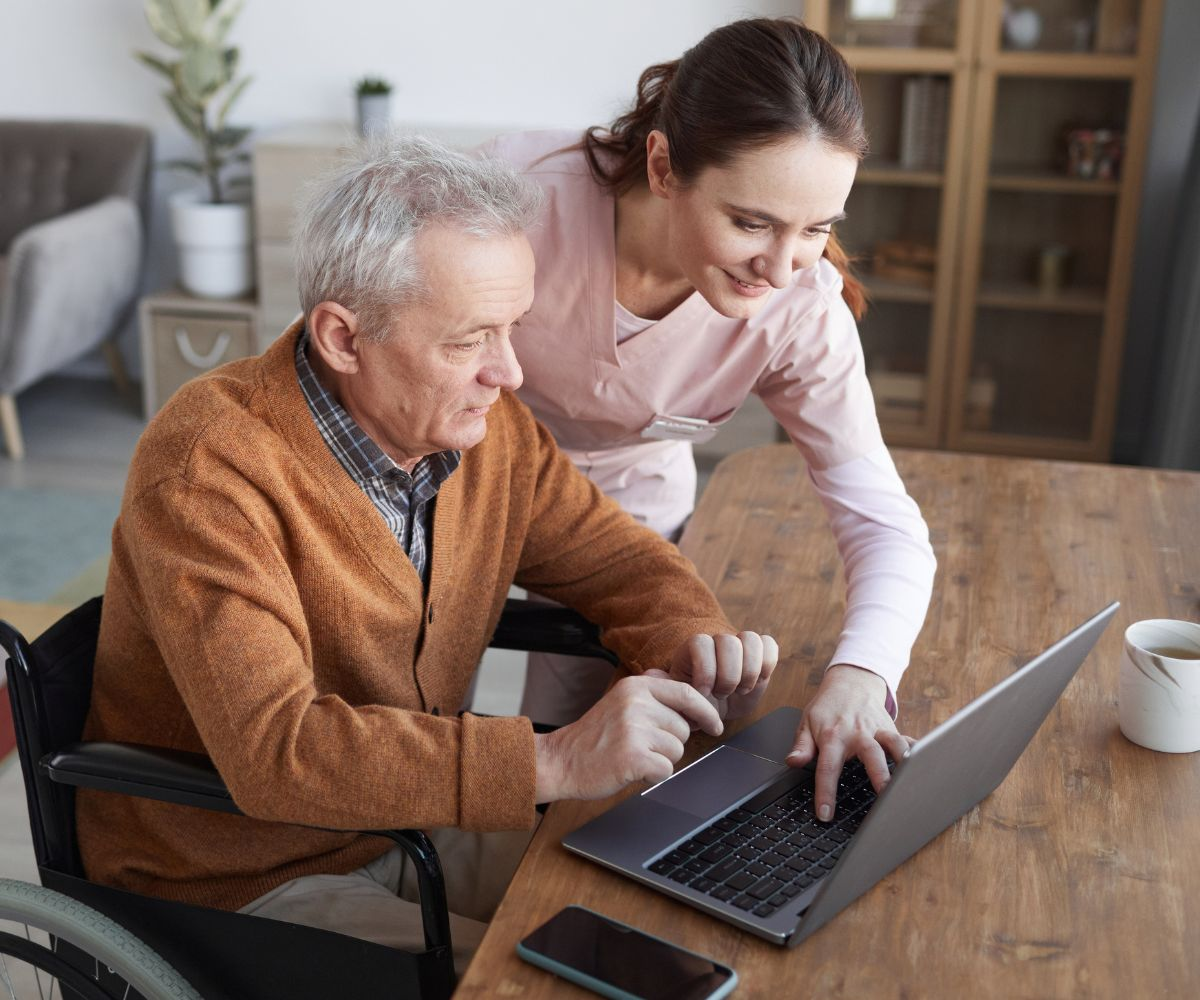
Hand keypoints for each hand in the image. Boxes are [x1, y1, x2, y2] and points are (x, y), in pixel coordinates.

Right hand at [533, 670, 723, 802]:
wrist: (560, 760)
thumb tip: (692, 696)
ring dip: (660, 760)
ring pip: (676, 751)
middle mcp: (635, 703)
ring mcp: (633, 729)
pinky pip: (665, 770)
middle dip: (669, 743)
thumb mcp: (620, 701)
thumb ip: (652, 694)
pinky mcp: (632, 756)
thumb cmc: (594, 736)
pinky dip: (653, 776)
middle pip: (683, 728)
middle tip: (641, 745)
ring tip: (632, 756)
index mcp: (635, 686)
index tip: (715, 725)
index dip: (706, 711)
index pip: (686, 693)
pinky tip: (632, 769)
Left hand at [667, 631, 779, 719]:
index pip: (701, 642)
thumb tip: (651, 674)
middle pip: (728, 641)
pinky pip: (769, 645)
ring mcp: (739, 645)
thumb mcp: (677, 700)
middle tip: (723, 694)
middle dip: (728, 674)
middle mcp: (716, 642)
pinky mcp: (760, 654)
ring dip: (748, 671)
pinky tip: (757, 681)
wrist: (715, 710)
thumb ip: (666, 687)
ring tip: (740, 690)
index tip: (704, 692)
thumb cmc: (694, 704)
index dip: (706, 669)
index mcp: (693, 649)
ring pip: (750, 639)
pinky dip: (766, 664)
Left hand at [786, 664, 912, 821]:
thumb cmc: (828, 707)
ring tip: (911, 781)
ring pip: (895, 744)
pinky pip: (908, 740)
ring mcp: (878, 730)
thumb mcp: (807, 722)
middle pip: (871, 754)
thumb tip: (793, 762)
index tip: (826, 813)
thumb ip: (801, 745)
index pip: (828, 768)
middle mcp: (858, 733)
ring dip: (903, 761)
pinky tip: (926, 765)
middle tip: (885, 796)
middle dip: (879, 775)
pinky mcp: (893, 728)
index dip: (826, 792)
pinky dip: (918, 751)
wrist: (851, 682)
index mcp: (834, 736)